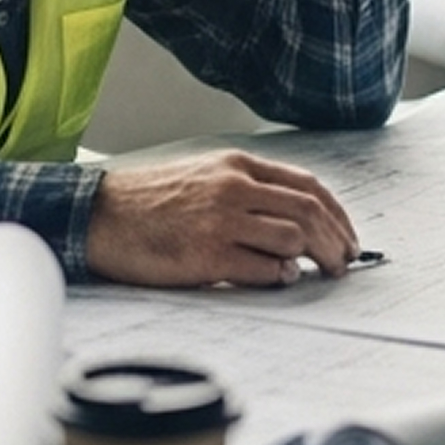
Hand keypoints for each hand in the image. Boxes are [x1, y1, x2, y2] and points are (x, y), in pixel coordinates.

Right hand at [86, 151, 358, 286]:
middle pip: (310, 213)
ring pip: (294, 239)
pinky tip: (281, 278)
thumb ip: (249, 189)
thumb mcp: (203, 175)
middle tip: (344, 262)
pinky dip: (282, 276)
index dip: (339, 215)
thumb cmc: (149, 201)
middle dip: (337, 242)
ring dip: (316, 260)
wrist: (96, 215)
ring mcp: (221, 221)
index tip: (348, 237)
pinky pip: (264, 269)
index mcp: (236, 166)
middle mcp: (233, 188)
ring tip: (318, 273)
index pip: (309, 187)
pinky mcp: (207, 256)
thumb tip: (298, 218)